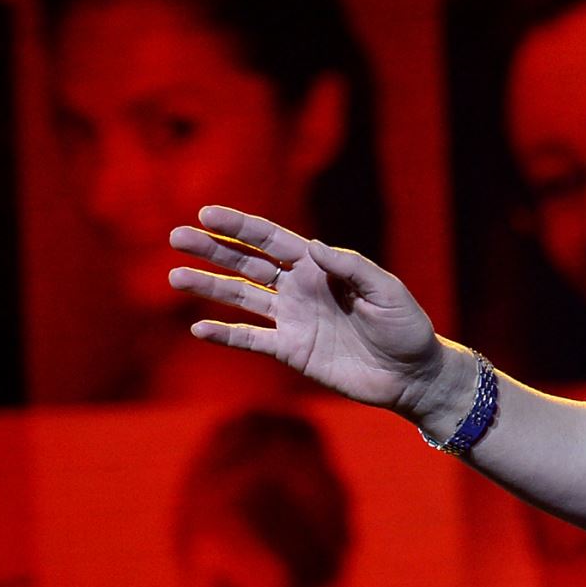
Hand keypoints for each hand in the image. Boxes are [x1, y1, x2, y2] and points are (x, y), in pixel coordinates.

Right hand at [167, 205, 448, 415]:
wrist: (410, 374)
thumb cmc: (405, 326)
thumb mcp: (386, 291)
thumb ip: (351, 267)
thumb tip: (315, 247)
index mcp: (321, 266)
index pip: (273, 240)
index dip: (240, 226)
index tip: (207, 213)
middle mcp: (300, 288)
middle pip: (247, 263)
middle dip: (213, 249)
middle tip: (176, 236)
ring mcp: (292, 319)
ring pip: (240, 297)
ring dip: (208, 286)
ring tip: (174, 276)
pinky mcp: (290, 350)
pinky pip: (250, 339)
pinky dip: (225, 334)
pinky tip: (198, 327)